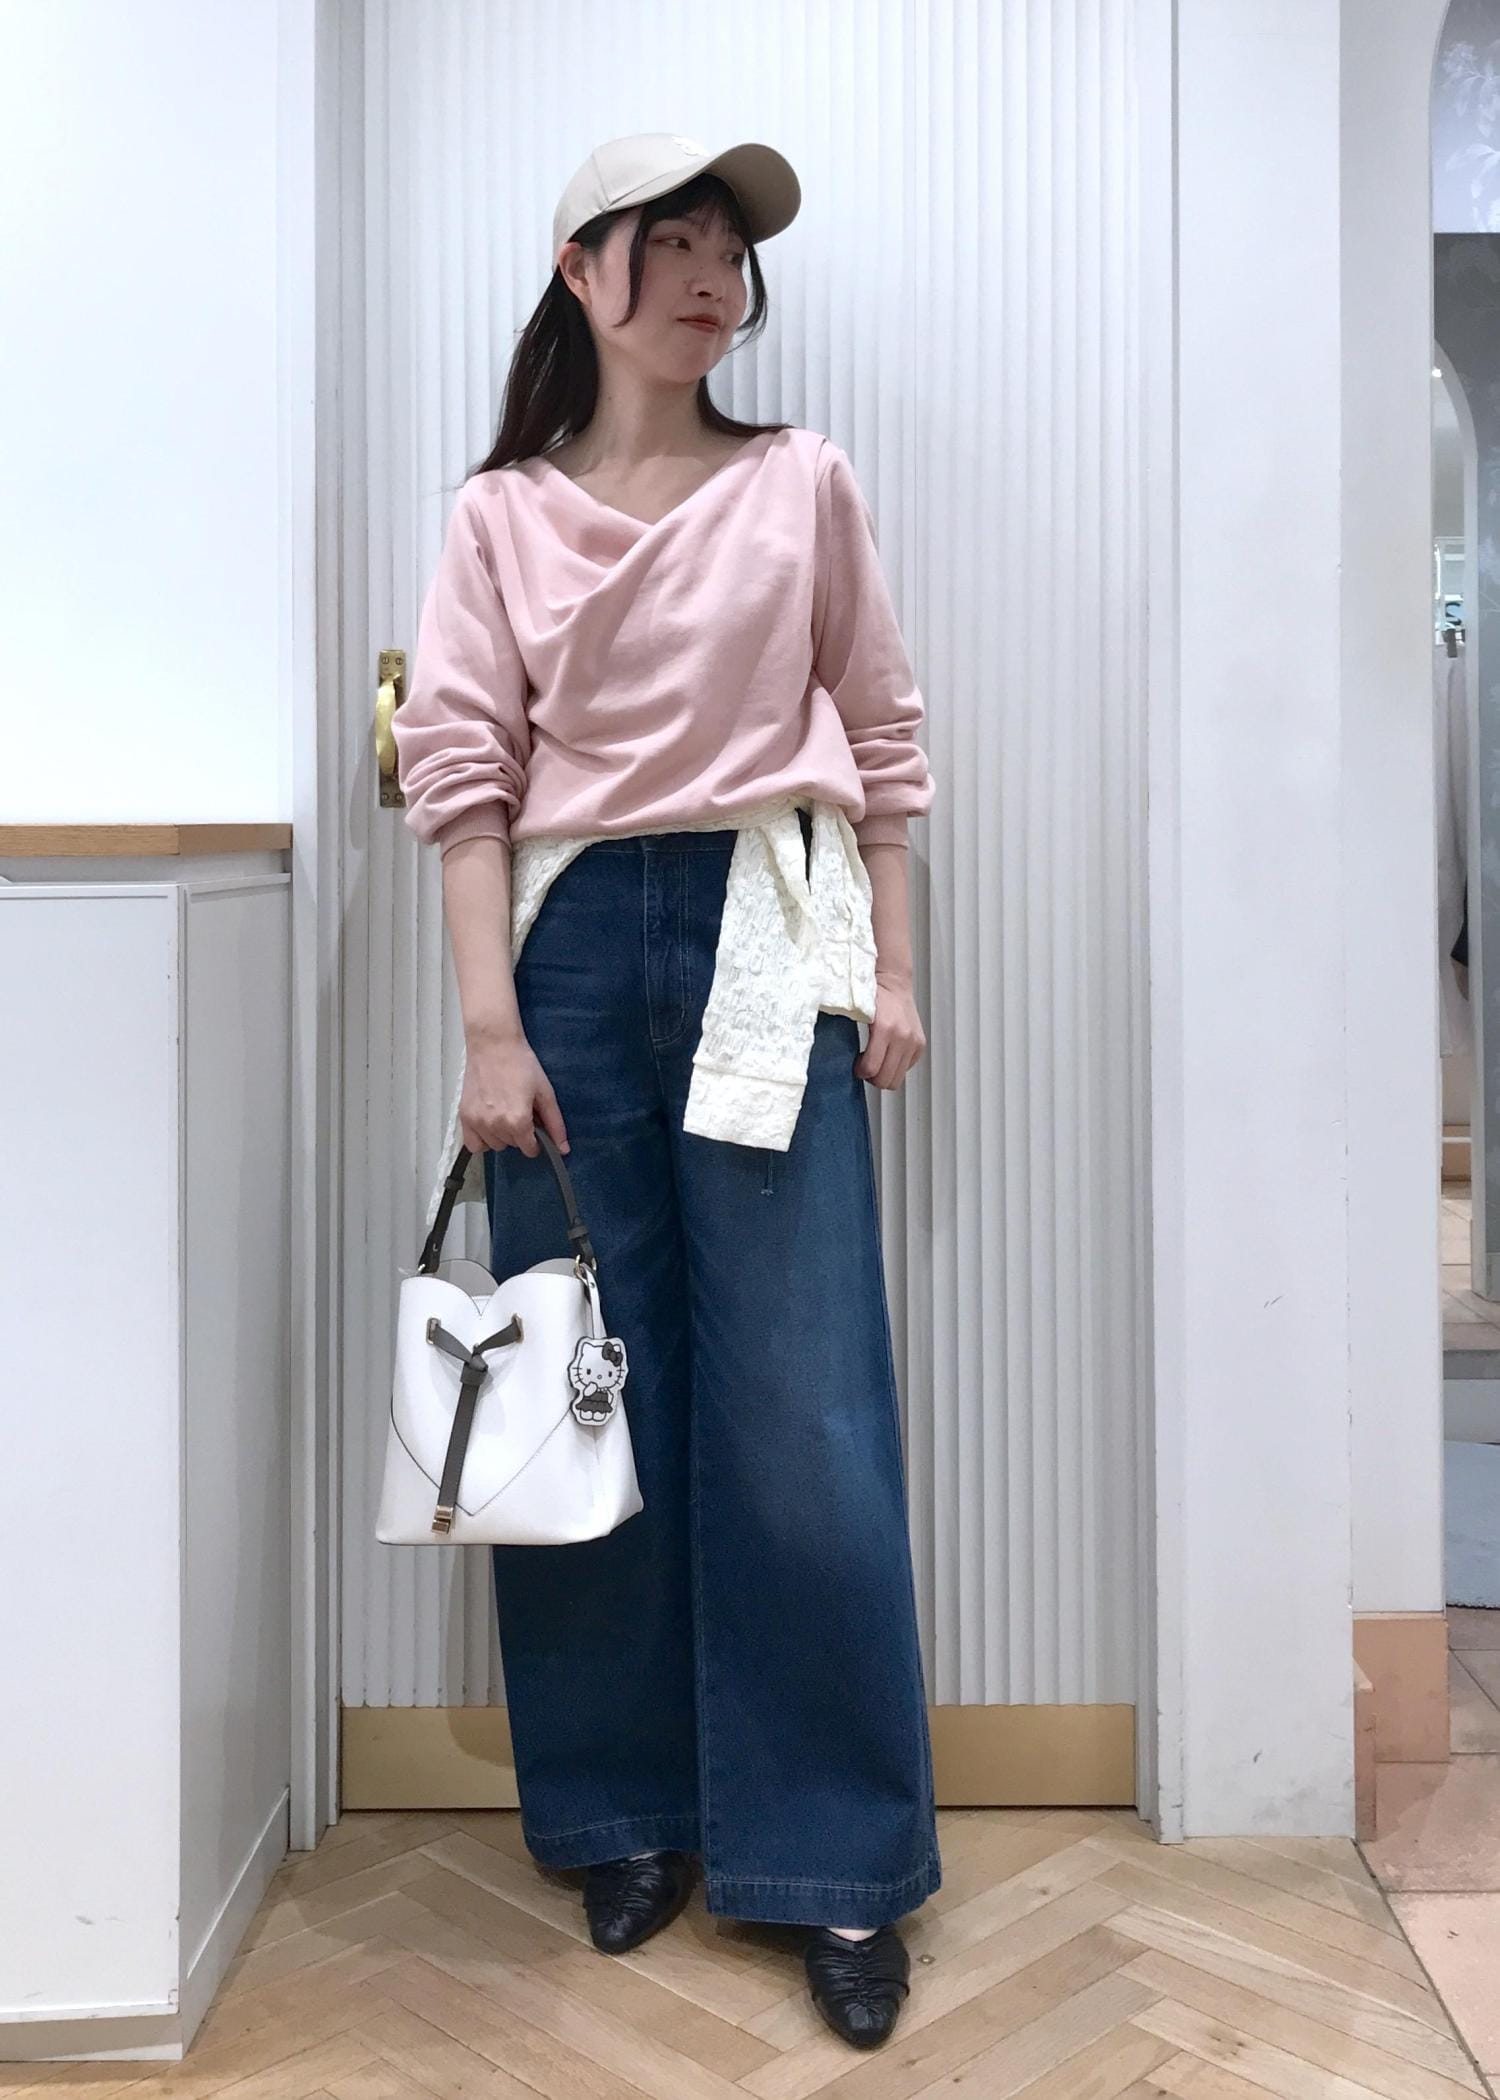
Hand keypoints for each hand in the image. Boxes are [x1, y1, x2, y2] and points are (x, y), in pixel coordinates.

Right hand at [459, 1026, 569, 1157]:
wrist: (493, 1045)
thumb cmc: (520, 1064)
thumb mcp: (545, 1092)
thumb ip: (554, 1124)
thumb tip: (564, 1149)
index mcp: (518, 1120)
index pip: (529, 1149)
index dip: (535, 1140)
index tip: (534, 1127)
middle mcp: (496, 1125)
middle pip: (512, 1146)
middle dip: (519, 1134)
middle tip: (519, 1111)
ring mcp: (478, 1122)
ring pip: (494, 1145)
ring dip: (501, 1136)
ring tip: (503, 1113)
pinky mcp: (465, 1116)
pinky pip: (474, 1144)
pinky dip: (482, 1139)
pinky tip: (489, 1124)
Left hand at [853, 969, 925, 1088]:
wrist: (893, 983)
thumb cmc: (873, 996)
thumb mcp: (856, 1015)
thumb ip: (850, 1037)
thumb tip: (840, 1059)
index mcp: (884, 1028)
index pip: (871, 1069)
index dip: (860, 1072)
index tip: (856, 1066)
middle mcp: (902, 1037)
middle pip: (886, 1079)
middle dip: (872, 1077)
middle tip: (865, 1066)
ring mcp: (913, 1042)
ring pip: (897, 1078)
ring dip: (884, 1074)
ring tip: (876, 1060)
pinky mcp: (920, 1044)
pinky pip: (906, 1068)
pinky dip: (896, 1066)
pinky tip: (887, 1054)